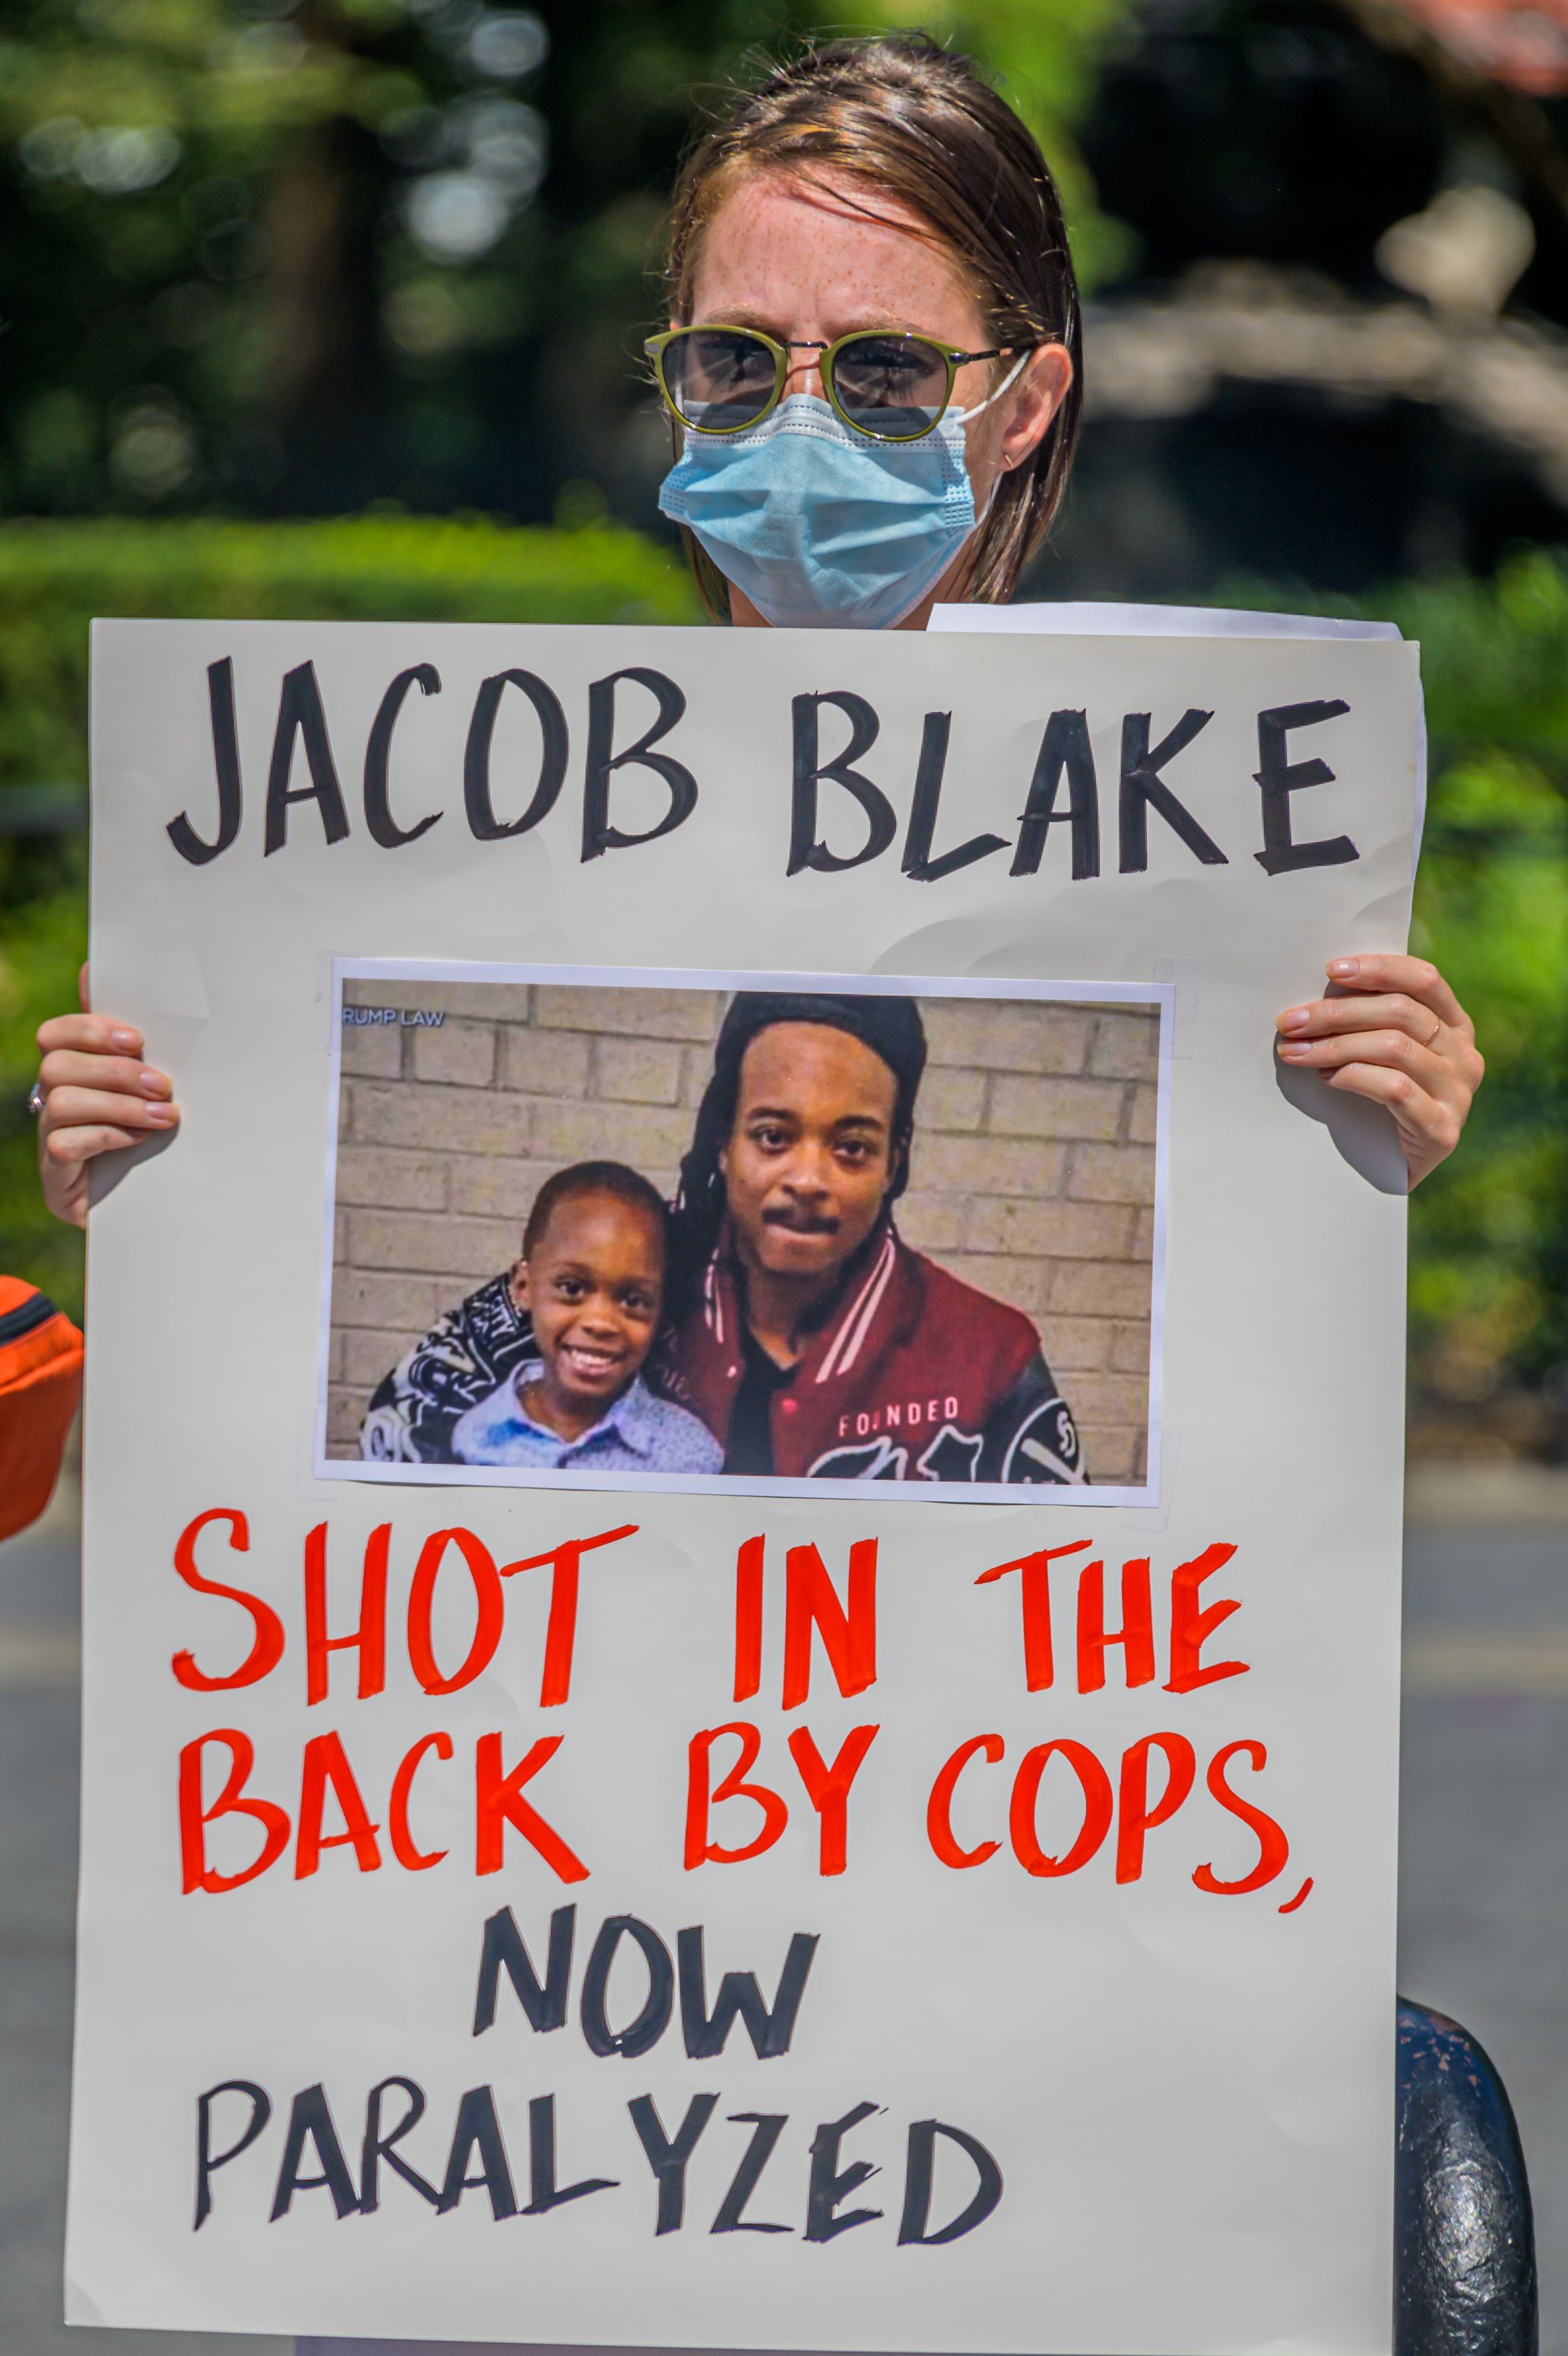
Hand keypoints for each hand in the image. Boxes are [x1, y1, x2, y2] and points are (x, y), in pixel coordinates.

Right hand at [34, 964, 179, 1228]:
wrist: (163, 1208)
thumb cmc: (158, 1137)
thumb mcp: (153, 1087)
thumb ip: (133, 1042)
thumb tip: (98, 970)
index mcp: (73, 1071)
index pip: (56, 1033)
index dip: (91, 1029)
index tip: (137, 1039)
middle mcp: (52, 1101)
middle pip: (57, 1065)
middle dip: (115, 1071)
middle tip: (162, 1084)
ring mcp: (49, 1138)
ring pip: (61, 1101)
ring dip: (118, 1104)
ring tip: (164, 1116)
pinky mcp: (56, 1176)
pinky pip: (62, 1144)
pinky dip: (104, 1135)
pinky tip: (137, 1140)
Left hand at [1275, 954, 1481, 1189]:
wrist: (1386, 1175)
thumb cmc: (1373, 1105)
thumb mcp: (1377, 1055)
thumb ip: (1368, 1022)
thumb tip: (1317, 990)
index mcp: (1455, 1027)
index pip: (1424, 980)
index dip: (1379, 968)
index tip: (1331, 970)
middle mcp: (1464, 1056)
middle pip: (1401, 1012)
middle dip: (1336, 1013)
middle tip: (1290, 1021)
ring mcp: (1458, 1094)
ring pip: (1394, 1047)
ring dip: (1335, 1045)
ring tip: (1296, 1052)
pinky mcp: (1442, 1130)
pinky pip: (1395, 1088)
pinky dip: (1354, 1077)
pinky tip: (1326, 1079)